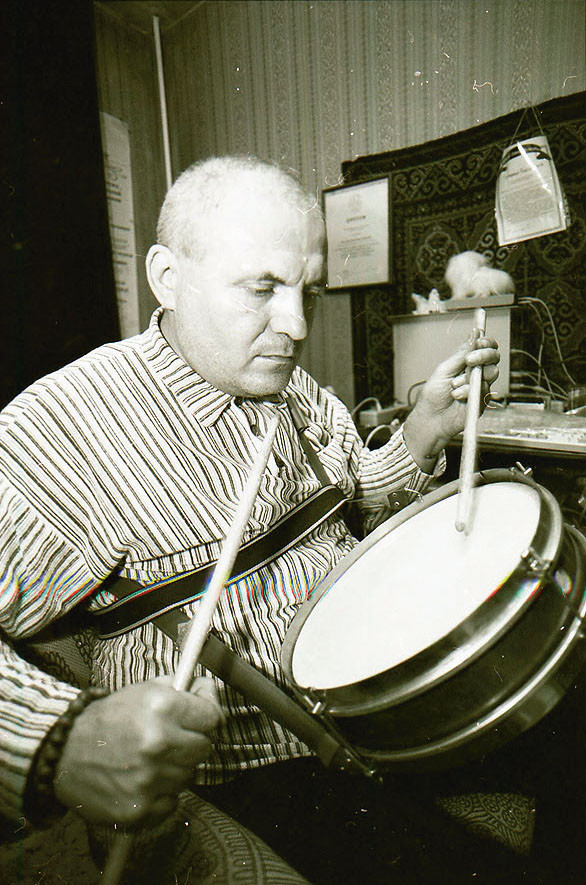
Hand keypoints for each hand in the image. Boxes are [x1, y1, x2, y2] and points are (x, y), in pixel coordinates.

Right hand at [54, 676, 222, 826]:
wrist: (64, 754)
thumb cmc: (106, 720)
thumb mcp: (142, 691)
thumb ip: (178, 688)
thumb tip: (207, 690)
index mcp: (162, 708)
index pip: (212, 716)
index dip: (209, 713)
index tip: (205, 714)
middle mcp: (159, 743)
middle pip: (205, 748)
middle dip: (192, 741)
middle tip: (171, 738)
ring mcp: (150, 779)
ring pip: (189, 776)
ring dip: (175, 768)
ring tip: (150, 759)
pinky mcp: (141, 809)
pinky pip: (173, 802)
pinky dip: (163, 794)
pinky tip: (143, 780)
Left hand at [403, 333, 499, 469]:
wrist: (431, 418)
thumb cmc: (433, 395)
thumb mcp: (444, 369)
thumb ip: (461, 354)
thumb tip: (474, 334)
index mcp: (467, 363)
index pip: (485, 348)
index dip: (486, 343)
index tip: (479, 342)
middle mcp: (477, 373)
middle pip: (494, 357)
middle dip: (483, 355)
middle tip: (469, 361)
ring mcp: (481, 387)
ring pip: (491, 373)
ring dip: (470, 377)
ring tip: (453, 385)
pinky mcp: (483, 401)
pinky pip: (483, 390)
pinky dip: (467, 391)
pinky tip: (456, 396)